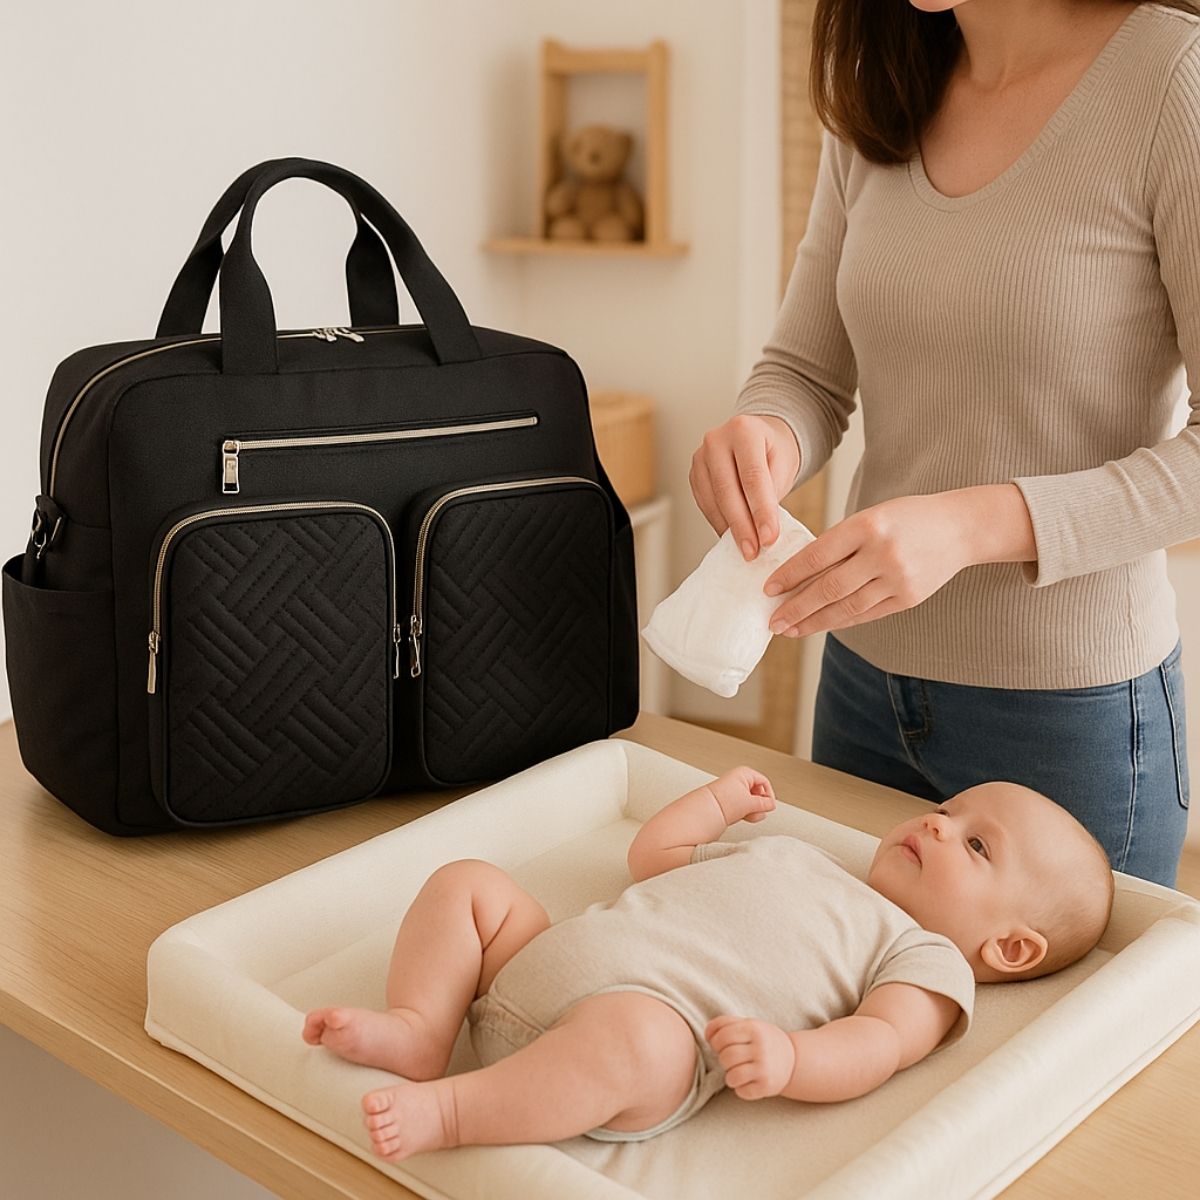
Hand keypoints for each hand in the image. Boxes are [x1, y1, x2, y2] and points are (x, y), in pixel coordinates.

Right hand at [690, 414, 800, 560]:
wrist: (759, 438)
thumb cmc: (773, 451)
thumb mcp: (783, 465)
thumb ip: (772, 494)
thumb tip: (761, 532)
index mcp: (744, 430)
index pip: (753, 478)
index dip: (761, 511)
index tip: (769, 538)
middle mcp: (717, 440)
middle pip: (728, 491)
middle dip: (742, 526)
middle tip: (753, 551)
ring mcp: (700, 456)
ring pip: (713, 500)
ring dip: (729, 528)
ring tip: (745, 549)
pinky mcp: (694, 473)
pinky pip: (704, 503)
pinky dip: (719, 522)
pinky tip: (731, 536)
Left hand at [705, 766, 775, 825]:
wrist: (707, 810)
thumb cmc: (724, 801)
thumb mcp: (751, 803)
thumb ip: (765, 803)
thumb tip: (771, 805)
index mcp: (744, 773)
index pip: (764, 782)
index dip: (769, 795)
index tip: (769, 806)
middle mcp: (738, 780)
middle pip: (758, 793)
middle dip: (759, 805)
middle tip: (757, 812)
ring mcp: (733, 791)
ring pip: (751, 801)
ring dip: (752, 810)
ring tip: (748, 815)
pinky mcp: (729, 801)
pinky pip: (743, 806)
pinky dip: (745, 812)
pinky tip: (743, 817)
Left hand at [705, 1015, 795, 1099]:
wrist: (793, 1059)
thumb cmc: (762, 1040)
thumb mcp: (748, 1024)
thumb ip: (724, 1023)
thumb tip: (706, 1034)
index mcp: (754, 1029)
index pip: (722, 1036)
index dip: (715, 1042)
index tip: (720, 1045)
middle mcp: (760, 1048)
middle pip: (725, 1057)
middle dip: (723, 1059)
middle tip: (731, 1059)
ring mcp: (765, 1068)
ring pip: (731, 1076)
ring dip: (730, 1076)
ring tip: (738, 1070)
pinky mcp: (767, 1087)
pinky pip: (741, 1092)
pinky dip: (740, 1088)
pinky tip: (748, 1081)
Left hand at [763, 486, 1034, 637]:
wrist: (961, 528)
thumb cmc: (906, 518)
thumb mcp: (871, 517)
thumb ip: (839, 543)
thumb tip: (797, 574)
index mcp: (868, 525)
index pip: (818, 554)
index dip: (790, 574)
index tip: (768, 589)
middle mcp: (882, 553)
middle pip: (829, 588)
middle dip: (796, 608)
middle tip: (772, 621)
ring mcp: (898, 579)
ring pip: (846, 608)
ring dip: (814, 622)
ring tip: (790, 630)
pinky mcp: (909, 599)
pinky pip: (866, 615)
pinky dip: (840, 621)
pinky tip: (820, 625)